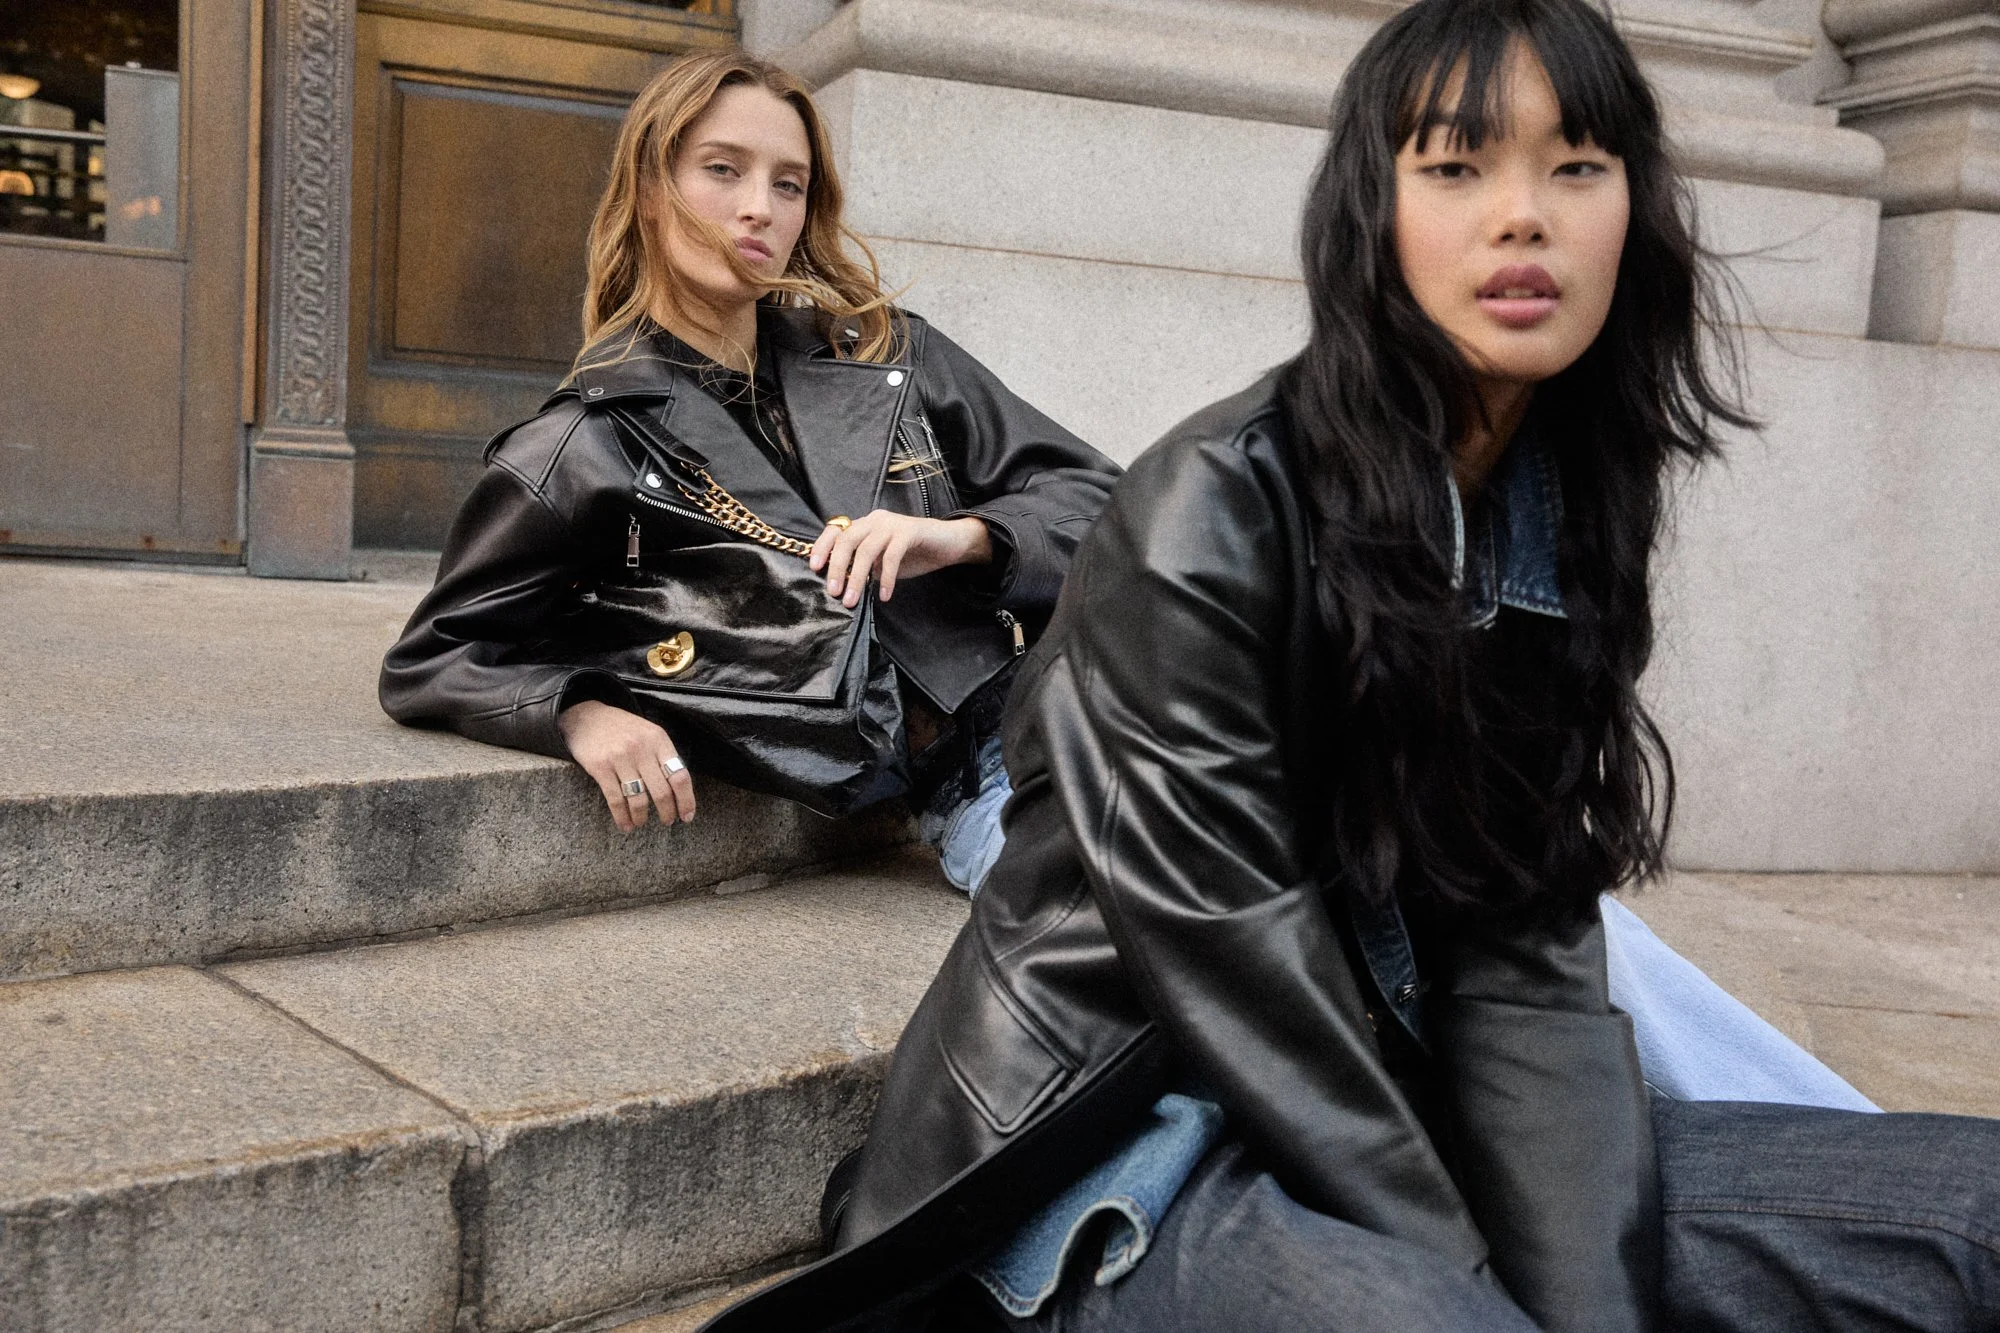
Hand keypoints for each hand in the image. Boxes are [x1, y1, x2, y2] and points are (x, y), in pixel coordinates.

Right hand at [558, 699, 695, 831]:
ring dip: (642, 817)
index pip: (680, 776)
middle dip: (667, 812)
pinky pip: (616, 800)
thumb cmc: (623, 729)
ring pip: (639, 799)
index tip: (687, 816)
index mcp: (659, 740)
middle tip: (667, 822)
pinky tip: (625, 825)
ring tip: (641, 823)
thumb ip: (663, 756)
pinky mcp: (600, 767)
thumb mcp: (648, 733)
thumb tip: (679, 791)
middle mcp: (642, 749)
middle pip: (662, 791)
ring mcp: (620, 758)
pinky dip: (622, 817)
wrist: (586, 717)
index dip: (686, 800)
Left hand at [809, 510, 991, 606]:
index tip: (815, 568)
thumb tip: (841, 585)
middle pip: (847, 540)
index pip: (836, 530)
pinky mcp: (910, 531)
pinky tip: (885, 595)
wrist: (949, 544)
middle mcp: (875, 520)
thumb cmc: (914, 554)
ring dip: (857, 577)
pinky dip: (886, 577)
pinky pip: (891, 556)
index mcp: (865, 524)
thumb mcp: (882, 561)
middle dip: (837, 567)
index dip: (822, 547)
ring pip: (866, 549)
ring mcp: (892, 524)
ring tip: (852, 599)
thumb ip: (864, 567)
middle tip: (834, 592)